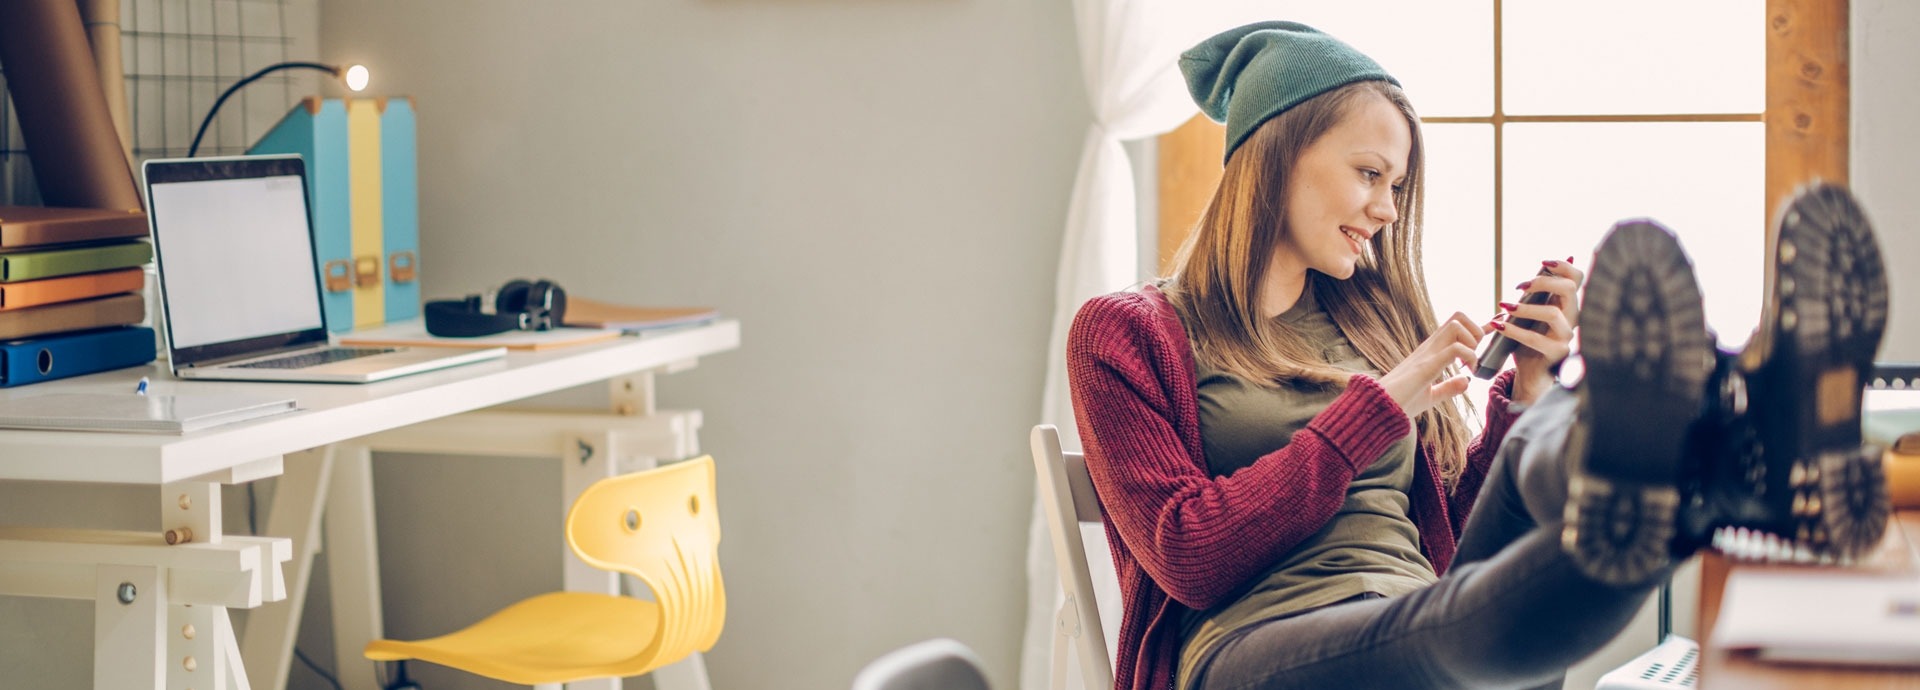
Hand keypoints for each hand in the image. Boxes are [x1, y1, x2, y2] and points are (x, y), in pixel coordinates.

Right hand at [1378, 312, 1484, 416]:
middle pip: (1457, 316)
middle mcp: (1429, 347)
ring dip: (1472, 341)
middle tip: (1477, 354)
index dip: (1479, 325)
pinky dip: (1468, 357)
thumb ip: (1448, 388)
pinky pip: (1455, 349)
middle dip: (1477, 329)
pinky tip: (1467, 371)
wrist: (1379, 409)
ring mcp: (1427, 354)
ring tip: (1471, 363)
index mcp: (1430, 352)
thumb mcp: (1430, 397)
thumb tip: (1467, 381)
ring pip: (1457, 325)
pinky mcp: (1426, 366)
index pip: (1456, 327)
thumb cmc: (1400, 403)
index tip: (1495, 324)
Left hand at [1490, 257, 1584, 403]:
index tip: (1543, 263)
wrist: (1529, 374)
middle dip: (1544, 281)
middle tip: (1519, 286)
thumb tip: (1525, 284)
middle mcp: (1571, 319)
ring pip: (1553, 313)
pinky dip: (1515, 330)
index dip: (1563, 266)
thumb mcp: (1527, 317)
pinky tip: (1500, 324)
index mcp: (1565, 305)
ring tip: (1506, 306)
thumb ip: (1529, 301)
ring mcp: (1566, 337)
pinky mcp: (1557, 354)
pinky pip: (1536, 339)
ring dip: (1526, 307)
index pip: (1576, 279)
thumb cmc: (1528, 343)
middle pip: (1570, 289)